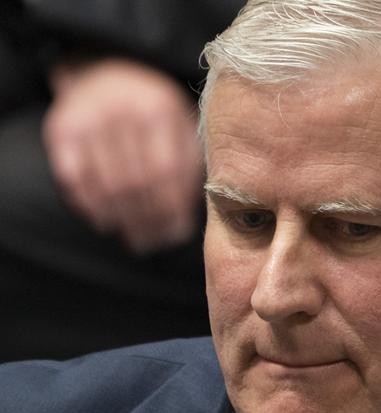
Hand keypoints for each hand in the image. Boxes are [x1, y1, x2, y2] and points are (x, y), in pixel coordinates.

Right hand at [43, 58, 202, 253]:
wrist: (109, 69)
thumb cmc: (155, 110)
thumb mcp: (182, 126)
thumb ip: (189, 166)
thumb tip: (185, 218)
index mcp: (159, 108)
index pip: (167, 172)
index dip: (172, 209)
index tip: (178, 234)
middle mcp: (122, 110)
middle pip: (136, 183)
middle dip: (148, 221)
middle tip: (155, 244)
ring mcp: (88, 118)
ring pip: (106, 186)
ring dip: (123, 221)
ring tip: (137, 240)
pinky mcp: (62, 129)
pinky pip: (75, 180)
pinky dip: (92, 207)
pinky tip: (107, 222)